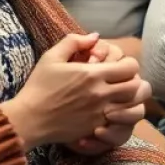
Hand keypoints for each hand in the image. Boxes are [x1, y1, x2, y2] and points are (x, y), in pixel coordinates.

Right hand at [1, 33, 146, 150]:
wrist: (28, 119)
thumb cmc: (38, 86)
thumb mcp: (52, 57)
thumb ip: (74, 41)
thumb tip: (94, 36)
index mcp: (92, 74)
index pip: (130, 67)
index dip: (129, 64)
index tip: (119, 66)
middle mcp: (100, 94)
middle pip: (136, 87)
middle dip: (134, 82)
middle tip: (123, 82)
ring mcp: (99, 113)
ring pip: (132, 107)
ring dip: (129, 100)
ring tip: (119, 97)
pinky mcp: (94, 128)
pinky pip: (119, 123)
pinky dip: (120, 117)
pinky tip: (110, 112)